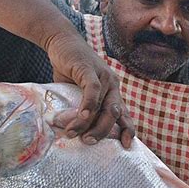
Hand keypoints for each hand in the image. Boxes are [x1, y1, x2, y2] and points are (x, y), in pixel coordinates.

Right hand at [46, 33, 134, 147]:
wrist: (61, 41)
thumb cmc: (70, 70)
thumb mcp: (78, 92)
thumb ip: (81, 108)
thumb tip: (74, 132)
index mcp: (112, 92)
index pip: (124, 114)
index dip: (127, 129)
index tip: (126, 146)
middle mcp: (112, 85)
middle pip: (114, 113)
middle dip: (103, 131)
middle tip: (88, 142)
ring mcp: (103, 76)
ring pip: (103, 104)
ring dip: (90, 122)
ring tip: (75, 134)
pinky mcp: (89, 69)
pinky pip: (93, 90)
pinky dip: (88, 104)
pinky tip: (81, 116)